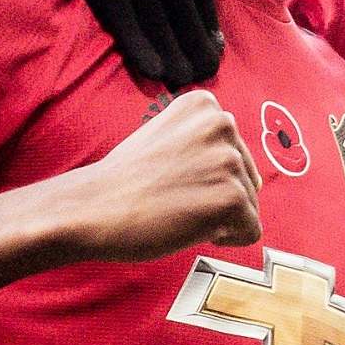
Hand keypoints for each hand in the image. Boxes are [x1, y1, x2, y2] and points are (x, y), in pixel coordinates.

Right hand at [66, 89, 261, 261]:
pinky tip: (190, 228)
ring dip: (218, 218)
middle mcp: (222, 124)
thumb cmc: (122, 182)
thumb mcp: (165, 137)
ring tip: (178, 211)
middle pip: (247, 178)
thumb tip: (244, 169)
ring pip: (249, 206)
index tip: (172, 179)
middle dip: (217, 197)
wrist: (93, 208)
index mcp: (204, 105)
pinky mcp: (232, 197)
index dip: (207, 177)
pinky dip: (227, 239)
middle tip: (173, 199)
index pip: (235, 152)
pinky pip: (251, 230)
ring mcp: (229, 160)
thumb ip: (201, 141)